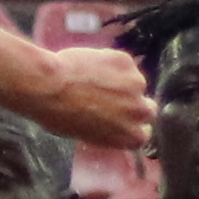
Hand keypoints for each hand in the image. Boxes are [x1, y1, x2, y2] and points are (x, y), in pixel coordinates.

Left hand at [14, 41, 154, 152]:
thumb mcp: (89, 135)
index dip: (131, 124)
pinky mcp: (126, 62)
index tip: (120, 119)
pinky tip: (92, 66)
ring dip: (122, 81)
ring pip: (135, 82)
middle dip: (134, 103)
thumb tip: (109, 121)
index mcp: (132, 137)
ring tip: (96, 80)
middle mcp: (141, 112)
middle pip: (148, 108)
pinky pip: (123, 63)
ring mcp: (136, 84)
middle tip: (114, 98)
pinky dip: (112, 64)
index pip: (143, 132)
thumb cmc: (60, 117)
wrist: (50, 88)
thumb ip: (109, 130)